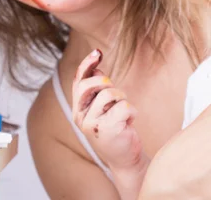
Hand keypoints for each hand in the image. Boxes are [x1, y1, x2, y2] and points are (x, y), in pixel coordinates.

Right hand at [72, 50, 148, 197]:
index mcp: (78, 108)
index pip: (78, 81)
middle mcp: (80, 116)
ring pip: (111, 93)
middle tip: (116, 98)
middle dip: (108, 84)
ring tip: (123, 114)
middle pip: (92, 83)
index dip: (87, 64)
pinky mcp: (108, 129)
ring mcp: (92, 123)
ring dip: (123, 100)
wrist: (125, 158)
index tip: (98, 52)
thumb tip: (97, 67)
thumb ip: (98, 90)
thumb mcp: (103, 108)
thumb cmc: (116, 129)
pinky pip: (125, 106)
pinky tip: (129, 123)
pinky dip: (132, 112)